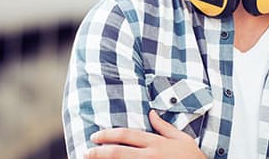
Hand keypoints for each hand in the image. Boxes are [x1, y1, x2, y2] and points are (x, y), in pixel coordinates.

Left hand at [85, 110, 205, 158]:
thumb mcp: (181, 139)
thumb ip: (164, 127)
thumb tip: (151, 113)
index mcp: (156, 143)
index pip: (127, 135)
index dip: (109, 135)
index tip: (95, 136)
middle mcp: (151, 156)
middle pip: (119, 152)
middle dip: (100, 152)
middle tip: (86, 152)